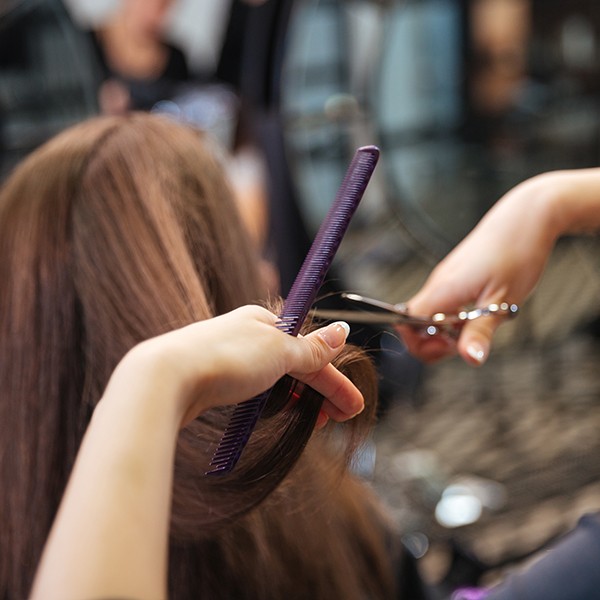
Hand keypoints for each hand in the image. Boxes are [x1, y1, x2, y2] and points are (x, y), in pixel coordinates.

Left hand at [108, 305, 362, 426]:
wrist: (164, 379)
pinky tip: (278, 412)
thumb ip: (312, 348)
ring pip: (273, 379)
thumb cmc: (224, 359)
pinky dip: (272, 401)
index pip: (309, 350)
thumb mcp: (278, 351)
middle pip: (293, 364)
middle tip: (340, 419)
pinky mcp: (211, 379)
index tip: (353, 407)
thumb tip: (343, 329)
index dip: (334, 379)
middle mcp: (245, 335)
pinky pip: (253, 390)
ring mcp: (227, 357)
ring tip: (316, 422)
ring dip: (298, 398)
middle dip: (320, 391)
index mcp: (263, 320)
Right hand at [398, 174, 558, 364]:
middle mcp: (437, 284)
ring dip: (447, 330)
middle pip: (414, 323)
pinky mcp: (454, 276)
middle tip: (467, 342)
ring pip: (430, 315)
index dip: (420, 343)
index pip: (406, 324)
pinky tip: (480, 311)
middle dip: (434, 342)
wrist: (526, 217)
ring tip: (479, 325)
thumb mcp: (502, 301)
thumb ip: (480, 332)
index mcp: (443, 290)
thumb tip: (470, 360)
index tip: (450, 347)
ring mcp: (444, 279)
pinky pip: (442, 304)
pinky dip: (454, 317)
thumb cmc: (517, 254)